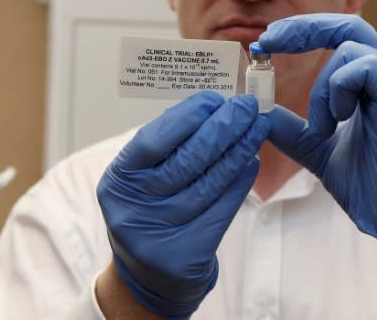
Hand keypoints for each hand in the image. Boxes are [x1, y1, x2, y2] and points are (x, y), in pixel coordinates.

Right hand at [96, 91, 270, 318]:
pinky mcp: (187, 255)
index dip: (187, 116)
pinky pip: (222, 210)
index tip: (215, 99)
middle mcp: (134, 209)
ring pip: (208, 184)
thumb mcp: (144, 177)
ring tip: (257, 128)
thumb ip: (170, 145)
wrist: (148, 276)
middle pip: (186, 161)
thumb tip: (212, 107)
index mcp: (119, 181)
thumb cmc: (150, 209)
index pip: (153, 140)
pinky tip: (252, 161)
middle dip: (222, 128)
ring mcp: (159, 235)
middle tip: (246, 107)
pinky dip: (239, 182)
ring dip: (238, 151)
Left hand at [259, 14, 376, 283]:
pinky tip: (337, 124)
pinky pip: (368, 68)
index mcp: (373, 83)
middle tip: (269, 42)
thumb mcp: (321, 153)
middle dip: (303, 27)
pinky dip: (339, 89)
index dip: (303, 30)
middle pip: (349, 25)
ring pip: (352, 48)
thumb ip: (294, 131)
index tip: (266, 42)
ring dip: (321, 86)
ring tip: (321, 128)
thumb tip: (261, 114)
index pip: (340, 34)